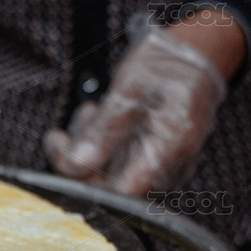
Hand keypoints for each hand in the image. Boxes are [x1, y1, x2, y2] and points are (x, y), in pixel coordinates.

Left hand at [44, 12, 243, 195]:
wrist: (188, 60)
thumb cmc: (163, 68)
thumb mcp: (129, 87)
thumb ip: (104, 129)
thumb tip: (75, 166)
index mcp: (174, 145)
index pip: (124, 190)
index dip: (86, 181)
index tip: (63, 153)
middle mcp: (173, 166)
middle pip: (112, 188)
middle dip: (79, 161)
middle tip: (61, 133)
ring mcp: (162, 169)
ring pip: (108, 178)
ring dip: (86, 150)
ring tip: (90, 112)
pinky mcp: (149, 165)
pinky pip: (114, 169)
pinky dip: (97, 148)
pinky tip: (97, 121)